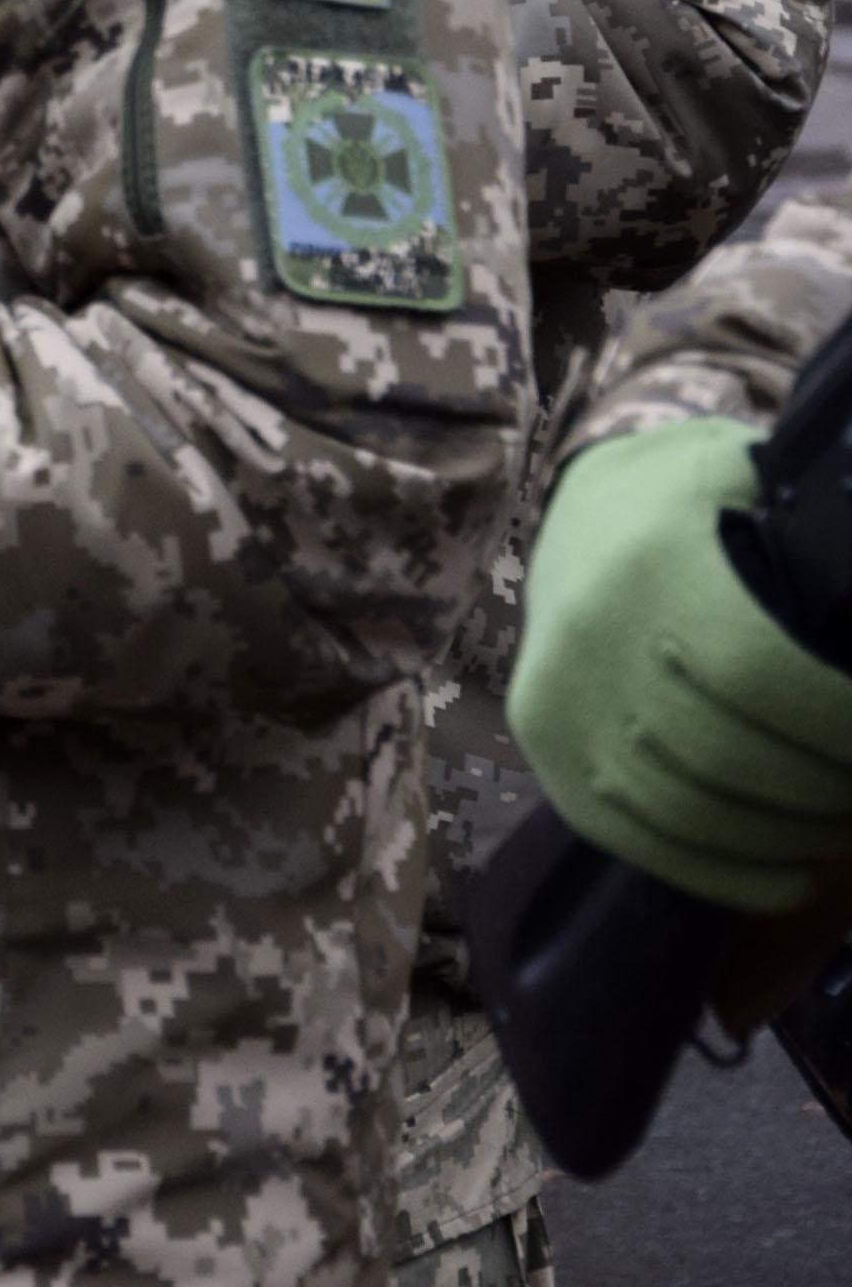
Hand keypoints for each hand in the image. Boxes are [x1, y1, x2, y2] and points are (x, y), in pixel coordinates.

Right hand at [512, 418, 851, 911]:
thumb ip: (821, 547)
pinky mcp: (543, 742)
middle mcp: (589, 636)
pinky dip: (721, 875)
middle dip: (823, 789)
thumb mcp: (771, 487)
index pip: (763, 675)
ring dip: (784, 837)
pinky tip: (786, 879)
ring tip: (833, 819)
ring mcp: (554, 697)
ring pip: (684, 811)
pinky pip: (631, 837)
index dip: (836, 722)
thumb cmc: (709, 501)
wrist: (592, 503)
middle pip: (728, 757)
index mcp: (656, 563)